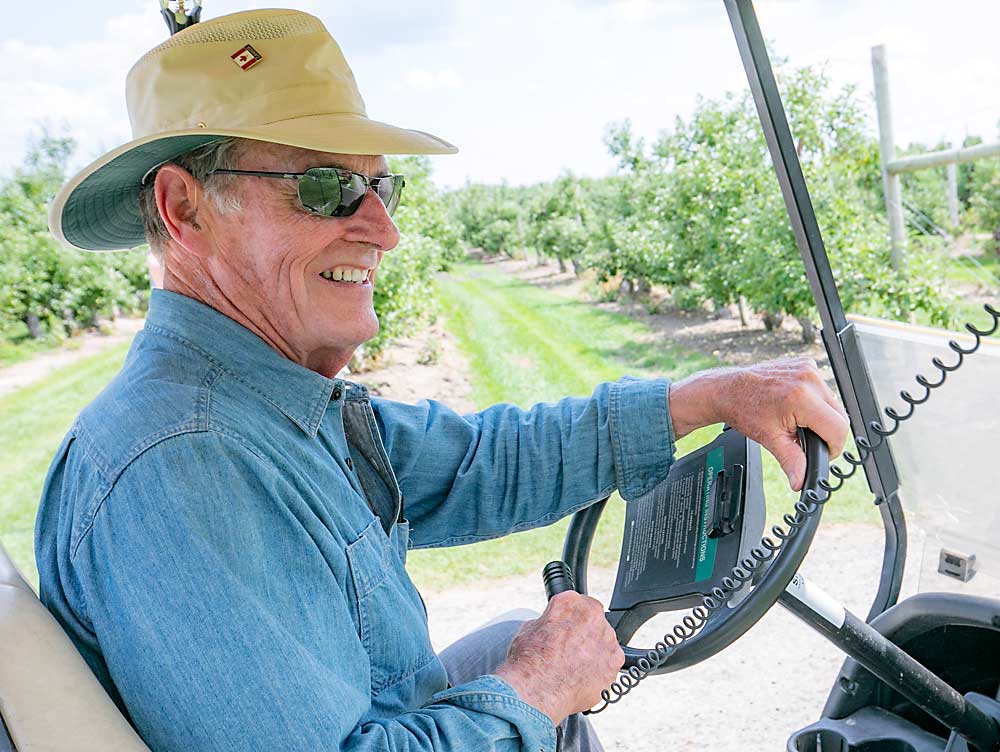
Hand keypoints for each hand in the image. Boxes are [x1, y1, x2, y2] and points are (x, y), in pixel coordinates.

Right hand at [494, 592, 623, 725]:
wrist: (538, 690)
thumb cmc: (530, 662)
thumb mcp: (529, 629)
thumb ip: (548, 622)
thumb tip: (551, 628)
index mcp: (570, 602)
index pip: (576, 603)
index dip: (570, 619)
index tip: (566, 630)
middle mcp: (592, 615)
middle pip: (593, 621)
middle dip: (584, 634)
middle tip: (570, 650)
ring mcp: (606, 638)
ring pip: (604, 641)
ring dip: (594, 651)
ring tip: (575, 667)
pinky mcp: (615, 660)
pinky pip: (611, 661)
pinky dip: (601, 669)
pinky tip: (584, 676)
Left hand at [668, 358, 849, 490]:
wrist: (728, 390)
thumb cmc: (745, 410)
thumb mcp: (770, 439)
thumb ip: (792, 462)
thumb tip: (801, 481)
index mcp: (802, 398)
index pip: (839, 429)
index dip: (832, 447)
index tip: (820, 452)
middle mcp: (809, 379)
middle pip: (840, 416)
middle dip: (826, 432)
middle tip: (804, 437)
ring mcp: (808, 368)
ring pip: (833, 403)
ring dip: (821, 416)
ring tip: (798, 421)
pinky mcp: (806, 363)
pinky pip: (822, 389)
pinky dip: (814, 400)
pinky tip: (796, 405)